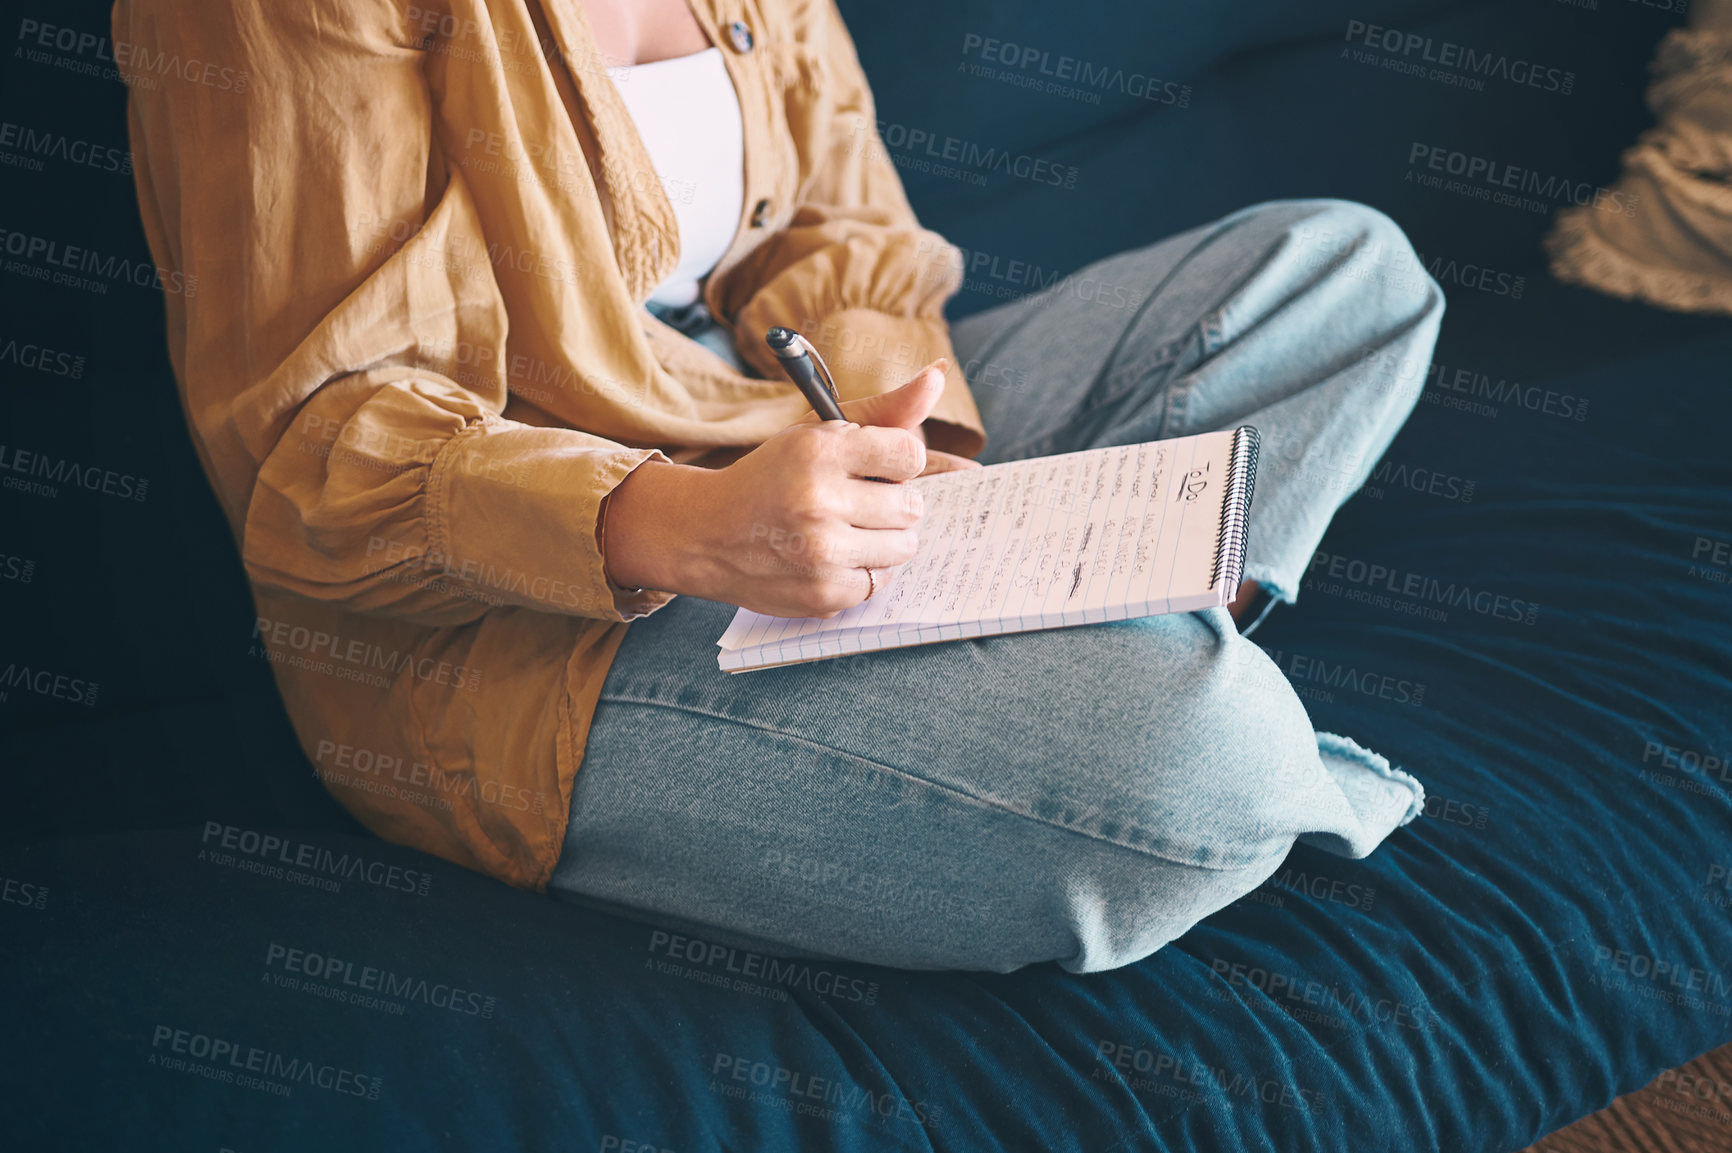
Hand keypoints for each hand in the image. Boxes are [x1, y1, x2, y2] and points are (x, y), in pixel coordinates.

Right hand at [602, 361, 980, 617]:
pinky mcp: (824, 594)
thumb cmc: (774, 477)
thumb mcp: (818, 433)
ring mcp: (821, 552)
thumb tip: (939, 374)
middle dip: (892, 503)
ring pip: (904, 546)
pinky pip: (881, 582)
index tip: (874, 468)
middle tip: (856, 503)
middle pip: (912, 505)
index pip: (910, 454)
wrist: (706, 534)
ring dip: (883, 539)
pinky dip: (863, 571)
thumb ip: (885, 409)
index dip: (897, 462)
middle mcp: (818, 500)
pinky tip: (832, 558)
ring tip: (846, 530)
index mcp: (819, 450)